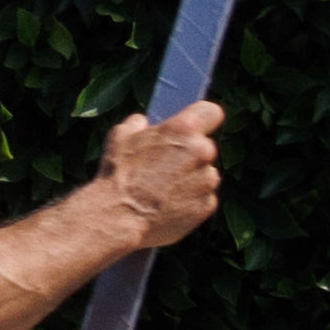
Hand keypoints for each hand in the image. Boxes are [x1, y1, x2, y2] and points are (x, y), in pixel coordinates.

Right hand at [94, 99, 223, 250]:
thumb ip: (137, 124)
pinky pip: (203, 197)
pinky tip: (168, 203)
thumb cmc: (119, 174)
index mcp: (183, 130)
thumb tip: (143, 122)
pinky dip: (190, 199)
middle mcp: (202, 152)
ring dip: (191, 177)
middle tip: (164, 164)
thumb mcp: (120, 137)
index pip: (211, 112)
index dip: (202, 118)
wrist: (120, 217)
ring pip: (205, 173)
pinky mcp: (208, 205)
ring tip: (163, 188)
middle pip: (204, 147)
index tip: (195, 125)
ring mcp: (208, 180)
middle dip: (189, 153)